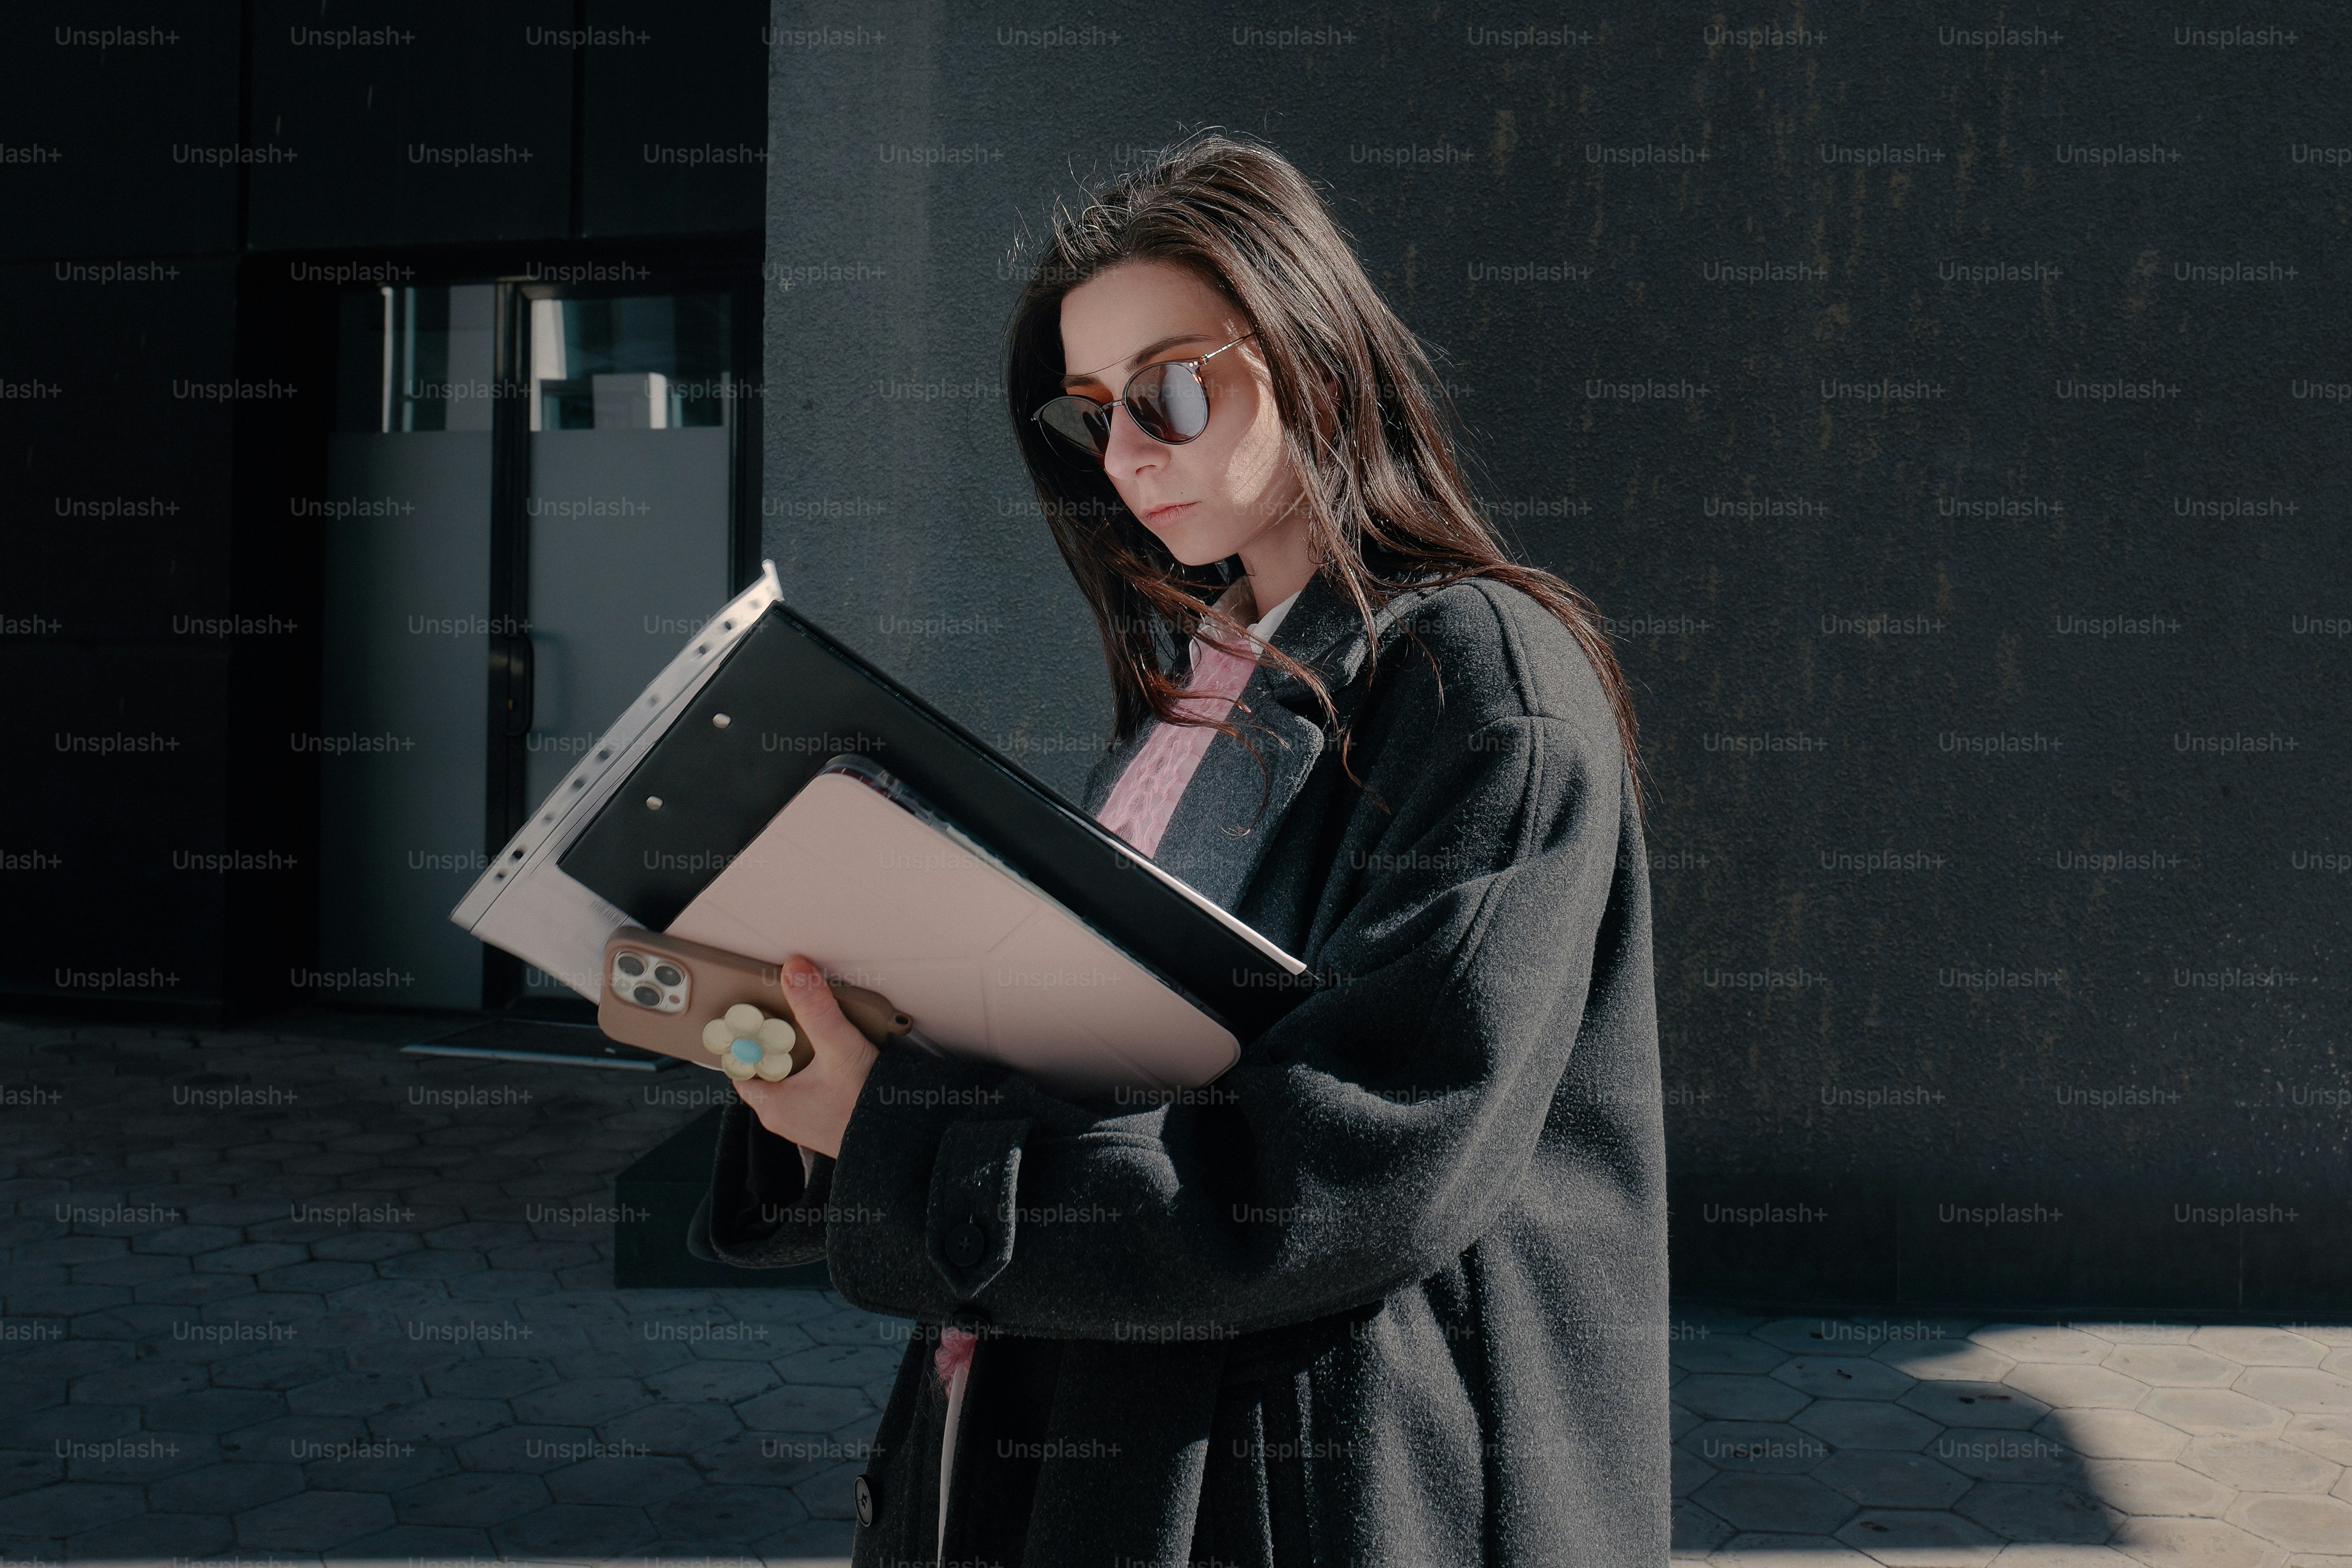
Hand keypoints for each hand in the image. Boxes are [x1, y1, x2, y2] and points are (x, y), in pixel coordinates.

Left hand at [730, 957, 880, 1161]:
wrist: (903, 1140)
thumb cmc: (865, 1108)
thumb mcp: (839, 1049)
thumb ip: (816, 1009)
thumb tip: (795, 972)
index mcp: (770, 1105)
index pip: (740, 1063)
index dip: (747, 1038)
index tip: (759, 1016)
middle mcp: (783, 1115)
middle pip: (767, 1065)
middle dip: (778, 1040)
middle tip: (793, 1017)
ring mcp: (806, 1119)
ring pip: (791, 1075)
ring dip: (802, 1053)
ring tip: (818, 1032)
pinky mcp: (827, 1118)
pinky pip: (812, 1085)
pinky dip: (819, 1067)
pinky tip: (838, 1055)